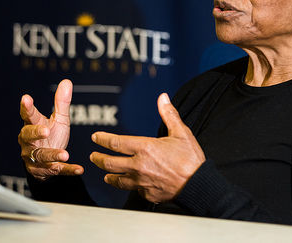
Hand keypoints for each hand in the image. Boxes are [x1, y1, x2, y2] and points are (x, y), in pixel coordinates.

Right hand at [18, 79, 83, 179]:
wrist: (46, 162)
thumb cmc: (51, 135)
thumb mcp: (59, 119)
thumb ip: (61, 103)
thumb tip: (67, 81)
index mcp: (33, 125)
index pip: (29, 115)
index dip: (27, 107)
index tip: (26, 98)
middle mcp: (30, 142)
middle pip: (28, 136)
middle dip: (36, 133)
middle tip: (45, 130)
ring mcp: (35, 157)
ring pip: (42, 155)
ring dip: (53, 155)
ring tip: (65, 154)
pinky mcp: (44, 170)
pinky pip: (56, 170)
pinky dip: (68, 170)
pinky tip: (78, 169)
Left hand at [89, 93, 204, 202]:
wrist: (198, 184)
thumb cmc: (190, 159)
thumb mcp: (181, 132)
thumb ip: (169, 114)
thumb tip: (163, 98)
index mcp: (145, 147)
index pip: (115, 142)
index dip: (102, 139)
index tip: (95, 137)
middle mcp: (138, 165)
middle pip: (109, 162)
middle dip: (98, 158)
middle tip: (93, 156)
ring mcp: (141, 181)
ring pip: (117, 179)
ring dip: (109, 176)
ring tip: (105, 175)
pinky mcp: (147, 193)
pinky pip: (133, 189)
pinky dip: (129, 185)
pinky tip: (130, 184)